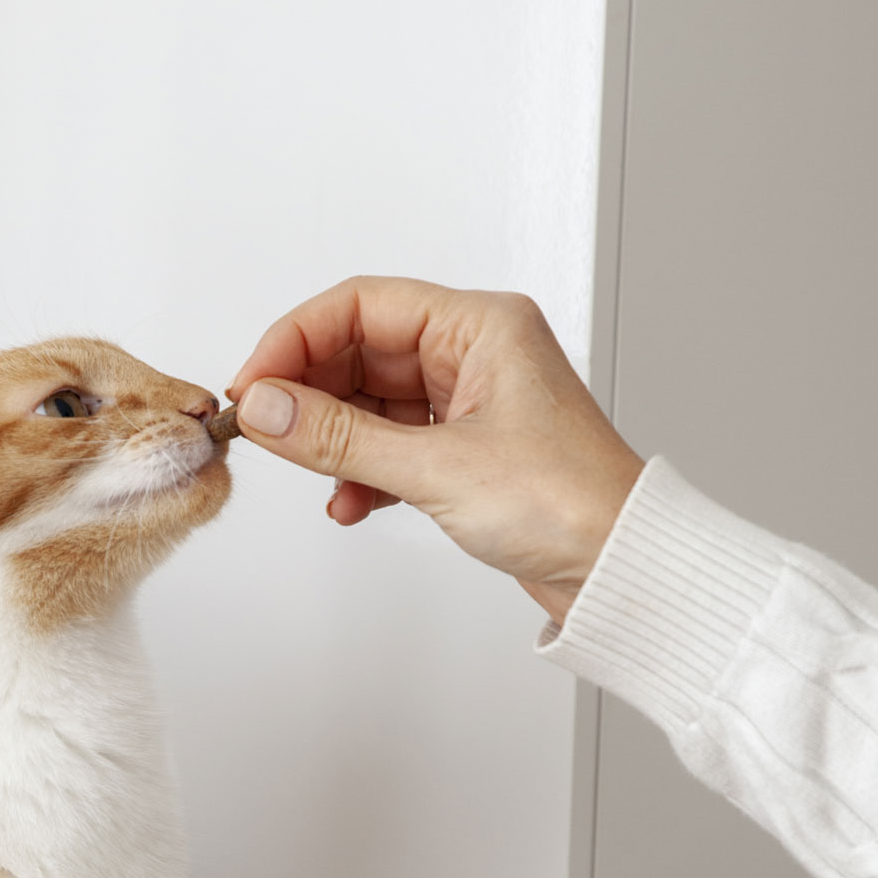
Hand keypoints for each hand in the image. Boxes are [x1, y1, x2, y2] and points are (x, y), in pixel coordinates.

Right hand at [228, 276, 644, 622]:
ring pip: (368, 401)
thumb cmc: (570, 506)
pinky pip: (388, 443)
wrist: (623, 572)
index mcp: (481, 326)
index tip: (254, 385)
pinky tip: (349, 504)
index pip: (361, 305)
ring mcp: (468, 401)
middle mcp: (474, 353)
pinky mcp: (464, 450)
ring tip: (311, 474)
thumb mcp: (437, 468)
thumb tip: (266, 407)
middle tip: (264, 430)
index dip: (296, 340)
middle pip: (358, 350)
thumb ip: (339, 437)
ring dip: (332, 441)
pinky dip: (360, 471)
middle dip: (307, 393)